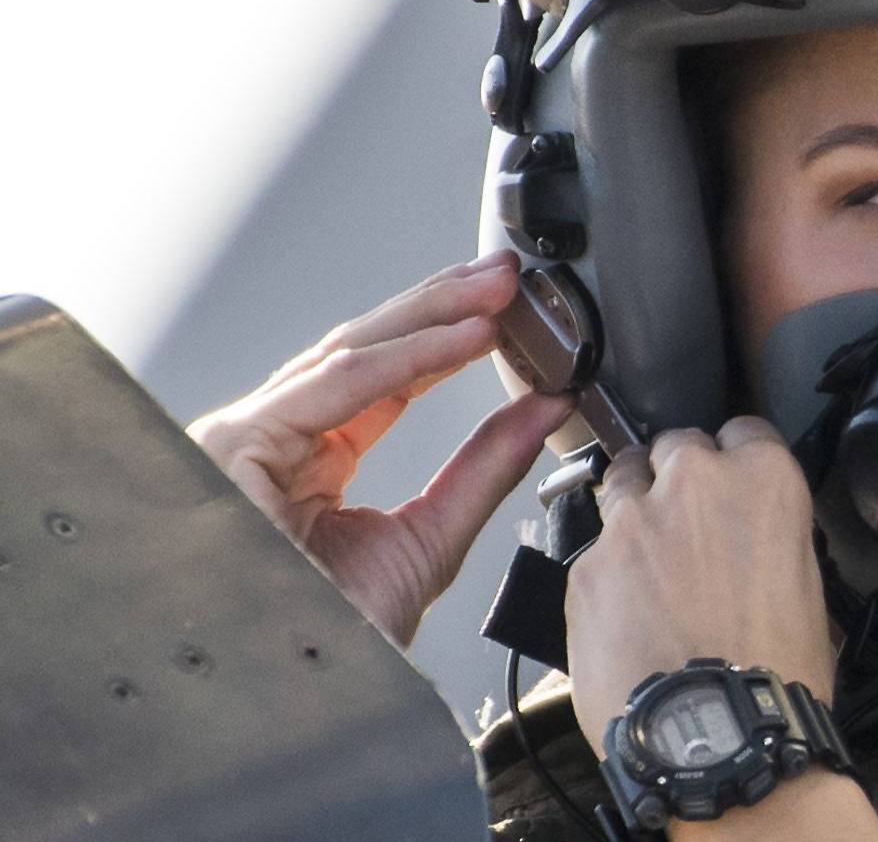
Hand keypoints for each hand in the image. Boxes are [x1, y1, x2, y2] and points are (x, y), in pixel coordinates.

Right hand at [188, 250, 574, 645]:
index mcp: (312, 457)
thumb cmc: (336, 636)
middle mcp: (275, 438)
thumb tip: (545, 407)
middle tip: (508, 276)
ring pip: (350, 352)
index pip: (386, 375)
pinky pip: (335, 386)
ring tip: (498, 293)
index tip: (509, 310)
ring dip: (431, 314)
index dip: (448, 335)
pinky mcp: (238, 445)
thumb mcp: (431, 538)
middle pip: (365, 349)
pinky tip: (463, 338)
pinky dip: (407, 358)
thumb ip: (485, 469)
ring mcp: (249, 438)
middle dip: (442, 304)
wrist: (294, 695)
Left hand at [565, 418, 835, 758]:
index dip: (739, 458)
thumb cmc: (779, 673)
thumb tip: (754, 540)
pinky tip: (625, 617)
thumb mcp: (807, 586)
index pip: (744, 429)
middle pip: (674, 444)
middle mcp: (692, 483)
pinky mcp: (583, 569)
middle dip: (679, 474)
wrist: (716, 738)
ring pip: (621, 483)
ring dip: (634, 507)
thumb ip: (774, 537)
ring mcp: (629, 523)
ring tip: (647, 559)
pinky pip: (593, 553)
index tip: (735, 480)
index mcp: (762, 480)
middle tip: (690, 522)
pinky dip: (607, 574)